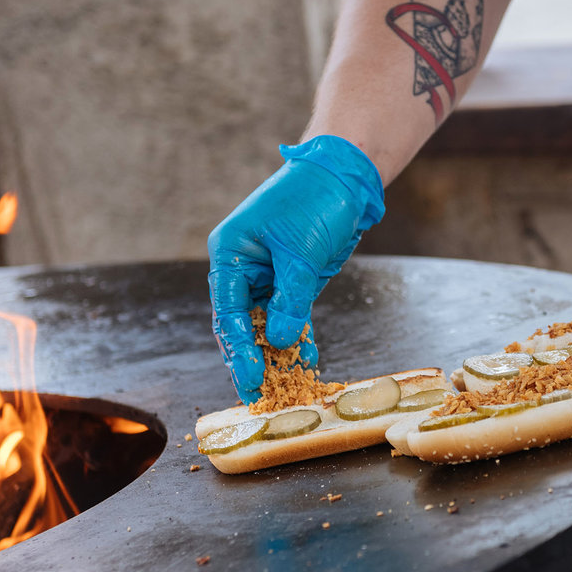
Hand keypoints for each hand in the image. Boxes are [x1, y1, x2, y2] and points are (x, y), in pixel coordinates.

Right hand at [208, 136, 384, 400]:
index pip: (226, 310)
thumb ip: (290, 299)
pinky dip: (299, 339)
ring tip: (284, 389)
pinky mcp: (294, 282)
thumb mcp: (301, 253)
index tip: (249, 378)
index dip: (237, 348)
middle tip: (258, 395)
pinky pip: (291, 317)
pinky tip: (308, 363)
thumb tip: (277, 341)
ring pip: (265, 324)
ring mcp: (268, 276)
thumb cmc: (315, 200)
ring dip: (275, 354)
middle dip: (250, 359)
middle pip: (240, 323)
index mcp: (230, 253)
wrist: (345, 176)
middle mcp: (243, 267)